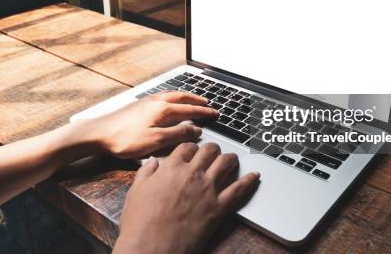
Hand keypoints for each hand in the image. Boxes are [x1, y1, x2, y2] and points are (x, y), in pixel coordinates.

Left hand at [71, 91, 217, 158]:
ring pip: (172, 95)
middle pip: (182, 98)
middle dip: (197, 101)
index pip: (190, 110)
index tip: (215, 114)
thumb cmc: (124, 139)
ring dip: (185, 98)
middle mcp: (156, 101)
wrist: (98, 133)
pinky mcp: (139, 105)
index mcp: (163, 109)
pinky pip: (162, 97)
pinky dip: (173, 98)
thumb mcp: (155, 141)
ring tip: (192, 101)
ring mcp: (147, 101)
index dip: (204, 113)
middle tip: (208, 103)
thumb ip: (178, 135)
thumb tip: (196, 130)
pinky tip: (170, 104)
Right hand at [113, 143, 260, 253]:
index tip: (193, 152)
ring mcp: (208, 190)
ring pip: (226, 163)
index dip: (191, 148)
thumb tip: (152, 163)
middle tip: (214, 153)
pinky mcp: (219, 208)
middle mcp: (192, 174)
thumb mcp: (135, 192)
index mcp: (171, 168)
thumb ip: (146, 173)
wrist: (151, 248)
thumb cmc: (140, 224)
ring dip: (230, 158)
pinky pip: (239, 190)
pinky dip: (249, 181)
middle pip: (209, 151)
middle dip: (212, 150)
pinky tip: (255, 176)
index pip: (187, 147)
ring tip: (232, 159)